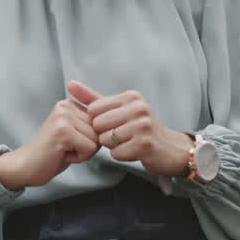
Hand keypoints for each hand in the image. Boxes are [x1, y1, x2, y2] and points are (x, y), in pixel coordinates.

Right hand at [0, 97, 99, 189]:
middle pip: (100, 130)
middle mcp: (66, 106)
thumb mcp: (75, 133)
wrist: (28, 166)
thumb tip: (114, 124)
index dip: (90, 139)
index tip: (70, 141)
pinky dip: (79, 158)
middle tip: (66, 147)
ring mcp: (63, 117)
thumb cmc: (54, 153)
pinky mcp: (63, 131)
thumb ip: (90, 125)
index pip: (101, 122)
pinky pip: (89, 148)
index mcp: (69, 104)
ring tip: (64, 150)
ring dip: (83, 152)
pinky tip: (62, 154)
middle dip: (88, 145)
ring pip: (96, 140)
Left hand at [67, 80, 190, 176]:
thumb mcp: (118, 109)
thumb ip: (93, 98)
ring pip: (106, 140)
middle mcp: (138, 108)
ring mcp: (143, 125)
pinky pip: (116, 154)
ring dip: (113, 146)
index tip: (114, 124)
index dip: (98, 121)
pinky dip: (121, 155)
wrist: (170, 149)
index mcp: (130, 96)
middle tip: (122, 135)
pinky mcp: (145, 145)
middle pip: (98, 125)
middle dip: (105, 134)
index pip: (93, 109)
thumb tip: (70, 84)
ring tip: (129, 142)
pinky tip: (134, 151)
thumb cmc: (140, 128)